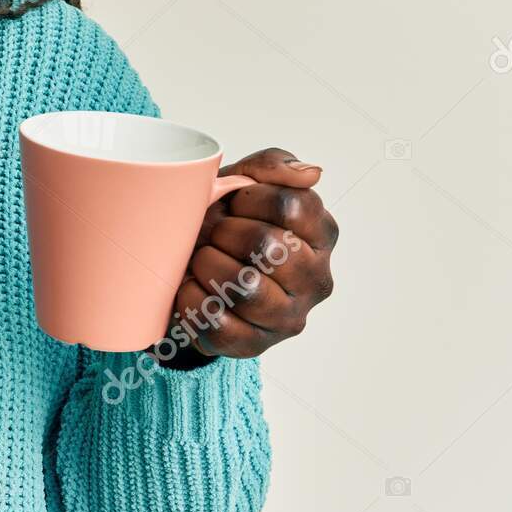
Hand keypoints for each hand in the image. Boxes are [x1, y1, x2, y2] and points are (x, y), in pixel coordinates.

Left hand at [159, 148, 338, 366]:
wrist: (192, 272)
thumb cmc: (225, 224)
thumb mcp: (244, 184)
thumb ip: (274, 167)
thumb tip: (311, 173)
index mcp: (321, 234)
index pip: (290, 205)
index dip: (248, 199)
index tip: (232, 204)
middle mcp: (316, 279)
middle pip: (266, 244)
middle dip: (223, 231)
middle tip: (210, 232)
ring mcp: (288, 316)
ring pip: (244, 284)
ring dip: (207, 263)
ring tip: (200, 258)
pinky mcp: (255, 344)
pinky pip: (217, 320)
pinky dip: (191, 297)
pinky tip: (189, 286)